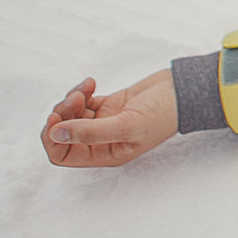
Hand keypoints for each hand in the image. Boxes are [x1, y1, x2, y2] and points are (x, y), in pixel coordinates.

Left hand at [41, 71, 179, 168]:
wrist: (184, 90)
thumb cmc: (164, 113)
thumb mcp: (127, 126)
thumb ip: (89, 132)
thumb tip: (55, 134)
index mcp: (105, 154)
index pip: (63, 155)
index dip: (53, 138)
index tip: (56, 118)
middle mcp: (101, 141)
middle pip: (62, 133)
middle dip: (62, 114)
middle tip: (76, 99)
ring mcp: (103, 121)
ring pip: (69, 115)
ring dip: (71, 99)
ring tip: (86, 89)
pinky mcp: (108, 105)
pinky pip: (81, 101)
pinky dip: (81, 91)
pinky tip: (92, 83)